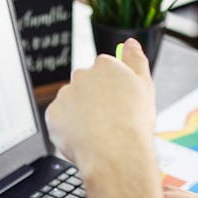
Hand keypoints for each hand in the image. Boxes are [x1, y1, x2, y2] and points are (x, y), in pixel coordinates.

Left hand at [45, 38, 155, 174]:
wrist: (114, 154)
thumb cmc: (133, 124)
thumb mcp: (145, 87)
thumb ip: (136, 61)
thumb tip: (131, 43)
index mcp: (105, 65)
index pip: (105, 72)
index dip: (112, 91)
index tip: (118, 104)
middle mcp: (82, 75)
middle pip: (86, 86)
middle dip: (94, 100)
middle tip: (108, 121)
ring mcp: (65, 94)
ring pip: (72, 103)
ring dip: (80, 114)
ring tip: (97, 133)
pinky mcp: (52, 114)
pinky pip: (60, 120)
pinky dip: (68, 129)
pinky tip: (84, 139)